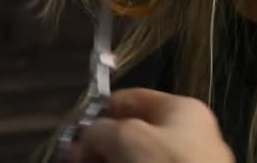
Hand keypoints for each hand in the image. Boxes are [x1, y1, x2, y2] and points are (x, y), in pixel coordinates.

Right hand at [73, 88, 234, 162]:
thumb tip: (84, 141)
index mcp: (182, 110)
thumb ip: (98, 130)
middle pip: (129, 135)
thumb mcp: (126, 137)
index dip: (96, 112)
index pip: (129, 100)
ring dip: (105, 162)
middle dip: (97, 147)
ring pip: (132, 160)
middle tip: (70, 159)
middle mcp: (186, 137)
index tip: (70, 131)